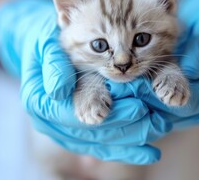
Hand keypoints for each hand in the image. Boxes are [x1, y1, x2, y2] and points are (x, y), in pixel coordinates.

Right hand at [0, 0, 171, 163]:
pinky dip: (127, 150)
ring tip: (158, 136)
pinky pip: (103, 147)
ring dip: (131, 142)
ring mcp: (66, 133)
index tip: (139, 109)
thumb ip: (54, 65)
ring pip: (101, 145)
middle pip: (92, 135)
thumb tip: (59, 91)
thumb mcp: (46, 46)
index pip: (77, 116)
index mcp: (40, 104)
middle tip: (157, 123)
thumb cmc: (47, 44)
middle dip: (127, 130)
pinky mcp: (80, 136)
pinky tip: (150, 153)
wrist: (44, 53)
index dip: (109, 116)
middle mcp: (52, 124)